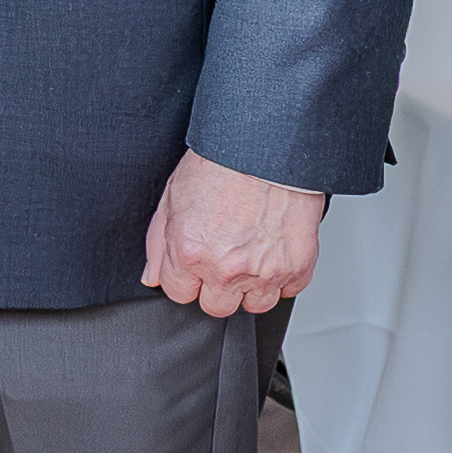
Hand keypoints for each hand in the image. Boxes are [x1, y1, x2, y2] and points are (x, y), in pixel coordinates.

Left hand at [141, 150, 326, 317]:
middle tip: (226, 254)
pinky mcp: (297, 267)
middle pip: (216, 306)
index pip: (179, 293)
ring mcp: (264, 272)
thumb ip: (159, 244)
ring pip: (255, 304)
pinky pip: (288, 289)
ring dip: (252, 285)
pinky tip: (274, 247)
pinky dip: (283, 274)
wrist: (268, 146)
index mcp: (190, 253)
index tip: (197, 262)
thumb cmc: (222, 163)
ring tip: (252, 252)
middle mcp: (225, 268)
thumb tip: (153, 275)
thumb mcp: (173, 197)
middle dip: (218, 285)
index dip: (187, 276)